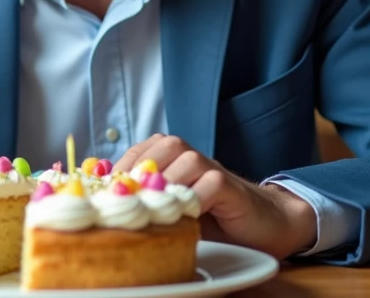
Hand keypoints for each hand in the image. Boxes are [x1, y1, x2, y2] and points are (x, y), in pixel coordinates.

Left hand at [115, 134, 316, 259]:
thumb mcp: (175, 212)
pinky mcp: (231, 188)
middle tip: (127, 194)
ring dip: (168, 180)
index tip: (102, 187)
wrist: (267, 224)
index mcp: (174, 161)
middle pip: (165, 145)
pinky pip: (211, 183)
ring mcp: (213, 170)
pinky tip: (185, 213)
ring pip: (187, 159)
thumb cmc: (214, 221)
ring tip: (154, 204)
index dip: (121, 167)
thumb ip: (149, 205)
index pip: (142, 151)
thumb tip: (107, 209)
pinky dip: (196, 197)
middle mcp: (193, 159)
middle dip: (142, 167)